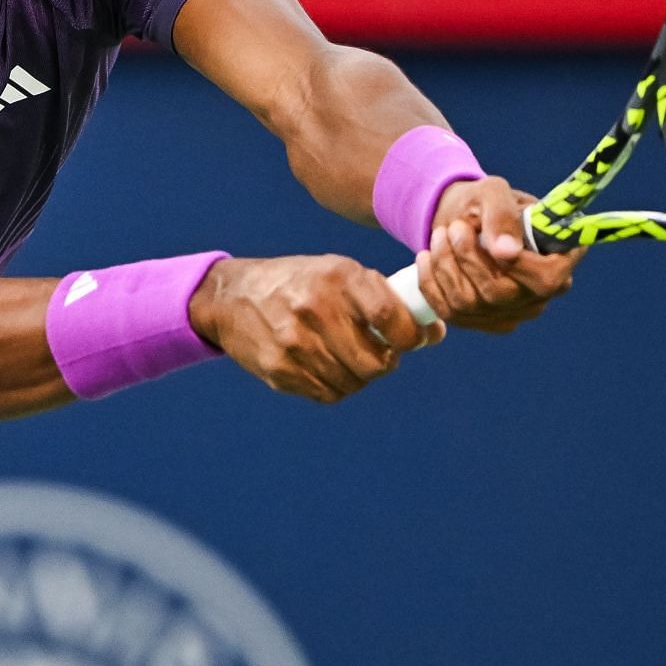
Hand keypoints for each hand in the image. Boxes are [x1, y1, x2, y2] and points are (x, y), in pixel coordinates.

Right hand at [189, 255, 445, 403]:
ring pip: (353, 382)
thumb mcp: (337, 272)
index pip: (391, 316)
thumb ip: (383, 298)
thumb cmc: (299, 283)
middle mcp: (316, 309)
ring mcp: (295, 343)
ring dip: (360, 376)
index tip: (413, 339)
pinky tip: (326, 366)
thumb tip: (433, 333)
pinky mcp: (279, 370)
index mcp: (337, 277)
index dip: (410, 336)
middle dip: (386, 362)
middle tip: (381, 354)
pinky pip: (327, 393)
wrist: (232, 296)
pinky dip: (336, 385)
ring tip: (349, 358)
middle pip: (375, 362)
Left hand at [414, 177, 582, 333]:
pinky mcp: (478, 322)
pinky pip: (449, 311)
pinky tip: (427, 257)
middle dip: (468, 258)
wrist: (461, 220)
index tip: (483, 234)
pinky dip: (431, 282)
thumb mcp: (494, 194)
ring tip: (440, 234)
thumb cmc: (486, 204)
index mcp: (557, 264)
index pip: (547, 280)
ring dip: (446, 264)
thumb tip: (505, 252)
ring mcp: (508, 314)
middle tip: (454, 227)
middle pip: (500, 294)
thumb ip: (502, 216)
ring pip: (470, 303)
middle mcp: (537, 298)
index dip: (516, 263)